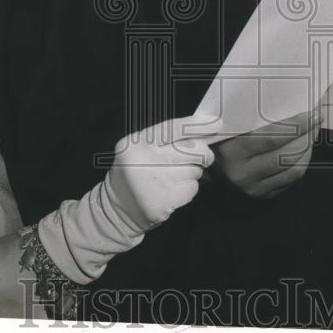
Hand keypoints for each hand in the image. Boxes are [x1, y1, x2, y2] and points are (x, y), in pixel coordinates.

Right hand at [106, 115, 220, 230]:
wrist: (117, 209)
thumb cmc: (136, 172)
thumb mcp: (142, 148)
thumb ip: (168, 138)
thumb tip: (203, 131)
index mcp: (136, 143)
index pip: (172, 128)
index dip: (196, 125)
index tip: (215, 123)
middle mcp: (143, 162)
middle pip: (191, 151)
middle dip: (203, 154)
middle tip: (203, 157)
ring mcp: (152, 184)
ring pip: (194, 170)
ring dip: (192, 173)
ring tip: (175, 177)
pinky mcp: (162, 204)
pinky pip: (192, 189)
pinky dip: (188, 189)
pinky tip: (173, 190)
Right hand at [214, 111, 319, 197]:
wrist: (209, 169)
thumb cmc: (221, 141)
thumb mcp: (230, 127)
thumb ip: (253, 119)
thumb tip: (289, 104)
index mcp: (232, 152)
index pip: (271, 138)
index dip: (296, 125)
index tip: (311, 113)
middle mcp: (243, 174)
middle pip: (287, 155)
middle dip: (307, 135)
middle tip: (316, 119)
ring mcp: (255, 188)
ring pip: (294, 170)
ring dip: (308, 149)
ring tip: (312, 133)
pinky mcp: (264, 196)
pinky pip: (291, 179)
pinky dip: (303, 162)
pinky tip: (304, 148)